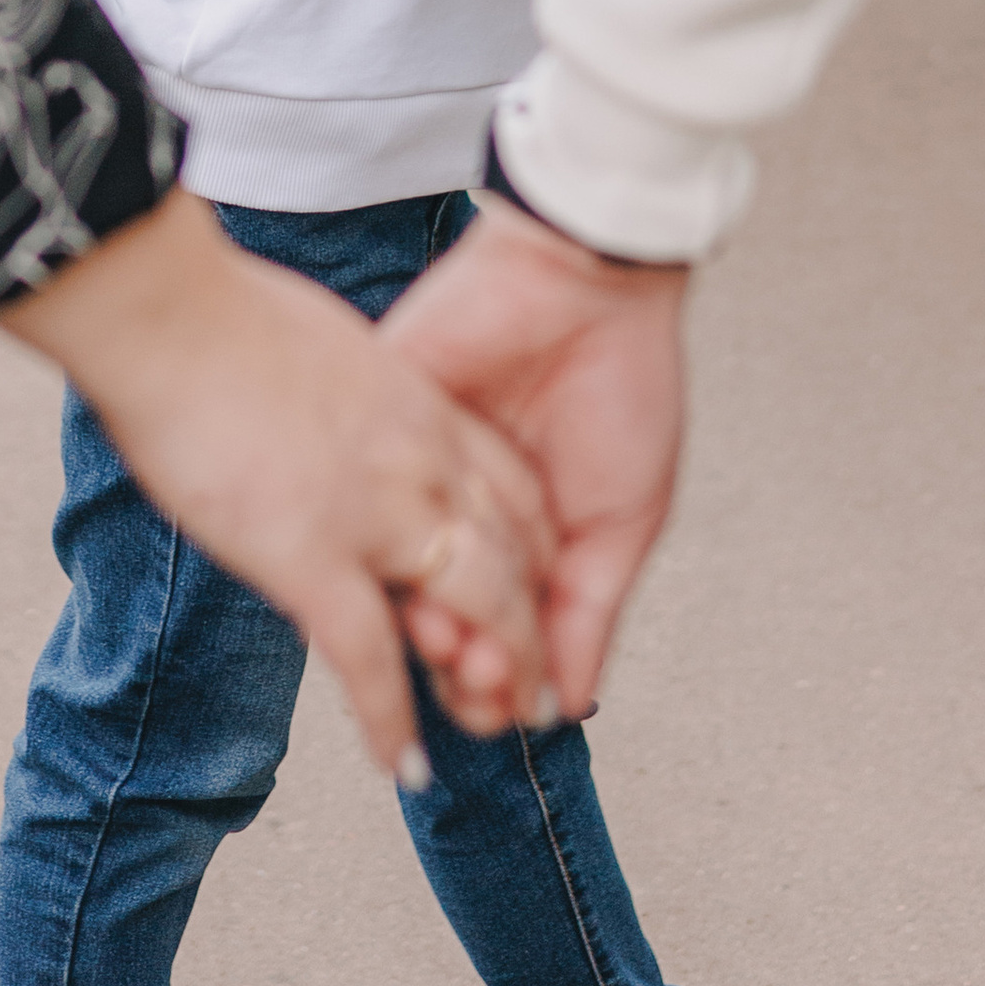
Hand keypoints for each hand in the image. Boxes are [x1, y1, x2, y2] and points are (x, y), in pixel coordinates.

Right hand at [0, 192, 557, 781]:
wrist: (171, 314)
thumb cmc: (215, 318)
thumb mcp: (320, 348)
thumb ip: (346, 396)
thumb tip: (327, 417)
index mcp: (418, 402)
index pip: (512, 486)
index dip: (532, 545)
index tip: (530, 584)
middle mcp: (419, 459)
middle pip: (512, 555)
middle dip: (530, 625)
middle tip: (532, 677)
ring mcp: (374, 512)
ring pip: (471, 611)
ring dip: (488, 676)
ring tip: (494, 724)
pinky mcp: (313, 558)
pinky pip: (372, 660)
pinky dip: (392, 720)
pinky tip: (404, 762)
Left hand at [383, 200, 688, 716]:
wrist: (583, 281)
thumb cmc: (622, 384)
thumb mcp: (624, 520)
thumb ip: (588, 614)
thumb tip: (562, 703)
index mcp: (525, 540)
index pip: (498, 637)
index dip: (502, 681)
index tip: (513, 697)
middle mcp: (463, 517)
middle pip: (440, 621)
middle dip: (458, 663)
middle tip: (476, 670)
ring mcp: (417, 477)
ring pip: (394, 577)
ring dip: (420, 621)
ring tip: (446, 629)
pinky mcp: (376, 430)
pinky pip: (360, 510)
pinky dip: (383, 555)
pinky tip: (407, 582)